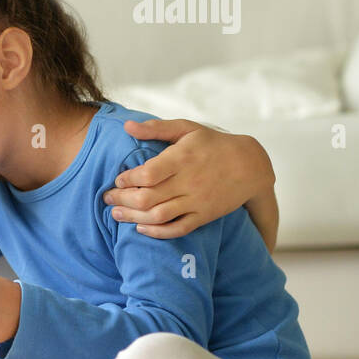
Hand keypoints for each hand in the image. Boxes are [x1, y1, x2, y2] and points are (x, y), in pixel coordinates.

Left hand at [102, 119, 273, 238]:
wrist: (250, 165)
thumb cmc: (213, 144)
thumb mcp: (187, 129)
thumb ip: (156, 128)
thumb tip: (127, 126)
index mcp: (182, 159)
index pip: (147, 174)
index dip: (127, 180)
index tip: (118, 180)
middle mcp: (188, 182)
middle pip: (147, 198)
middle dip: (122, 200)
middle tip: (107, 199)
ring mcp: (196, 201)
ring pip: (158, 216)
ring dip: (132, 217)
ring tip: (116, 214)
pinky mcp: (203, 216)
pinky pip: (177, 229)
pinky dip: (157, 232)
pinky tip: (140, 228)